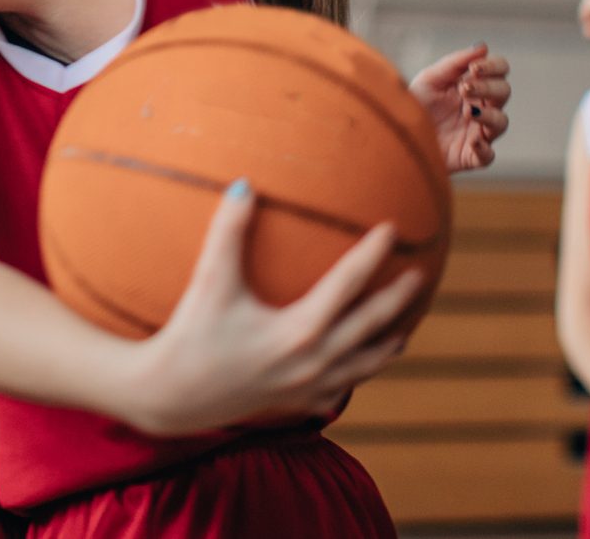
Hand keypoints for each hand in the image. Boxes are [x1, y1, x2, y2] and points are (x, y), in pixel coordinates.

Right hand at [130, 186, 422, 436]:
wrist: (170, 396)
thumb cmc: (189, 334)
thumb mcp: (209, 281)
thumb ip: (228, 232)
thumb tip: (244, 184)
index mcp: (299, 330)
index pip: (349, 284)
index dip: (372, 253)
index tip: (393, 228)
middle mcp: (314, 361)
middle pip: (371, 327)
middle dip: (397, 300)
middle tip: (419, 276)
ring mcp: (309, 387)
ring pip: (364, 366)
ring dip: (386, 344)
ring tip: (403, 329)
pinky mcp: (297, 404)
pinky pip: (341, 390)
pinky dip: (357, 375)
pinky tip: (358, 366)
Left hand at [409, 44, 510, 172]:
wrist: (398, 135)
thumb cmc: (416, 105)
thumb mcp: (430, 79)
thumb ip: (455, 63)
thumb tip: (483, 46)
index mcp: (474, 85)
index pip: (499, 70)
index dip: (494, 67)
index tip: (474, 68)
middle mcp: (481, 106)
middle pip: (504, 92)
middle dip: (488, 87)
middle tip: (464, 88)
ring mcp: (479, 132)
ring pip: (502, 122)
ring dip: (488, 114)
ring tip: (468, 111)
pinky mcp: (471, 157)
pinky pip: (488, 155)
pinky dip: (484, 148)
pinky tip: (472, 141)